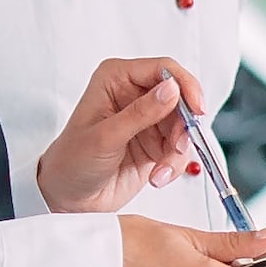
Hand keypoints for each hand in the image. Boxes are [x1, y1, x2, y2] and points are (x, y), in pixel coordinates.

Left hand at [40, 55, 208, 214]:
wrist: (69, 196)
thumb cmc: (72, 161)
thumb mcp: (105, 136)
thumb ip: (141, 112)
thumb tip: (171, 90)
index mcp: (116, 80)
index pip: (163, 70)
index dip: (185, 86)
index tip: (196, 110)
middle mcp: (134, 96)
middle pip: (181, 100)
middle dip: (183, 127)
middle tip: (177, 148)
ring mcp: (147, 121)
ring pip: (184, 127)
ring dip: (178, 152)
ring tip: (161, 171)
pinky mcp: (157, 144)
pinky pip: (181, 150)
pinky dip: (175, 165)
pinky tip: (157, 177)